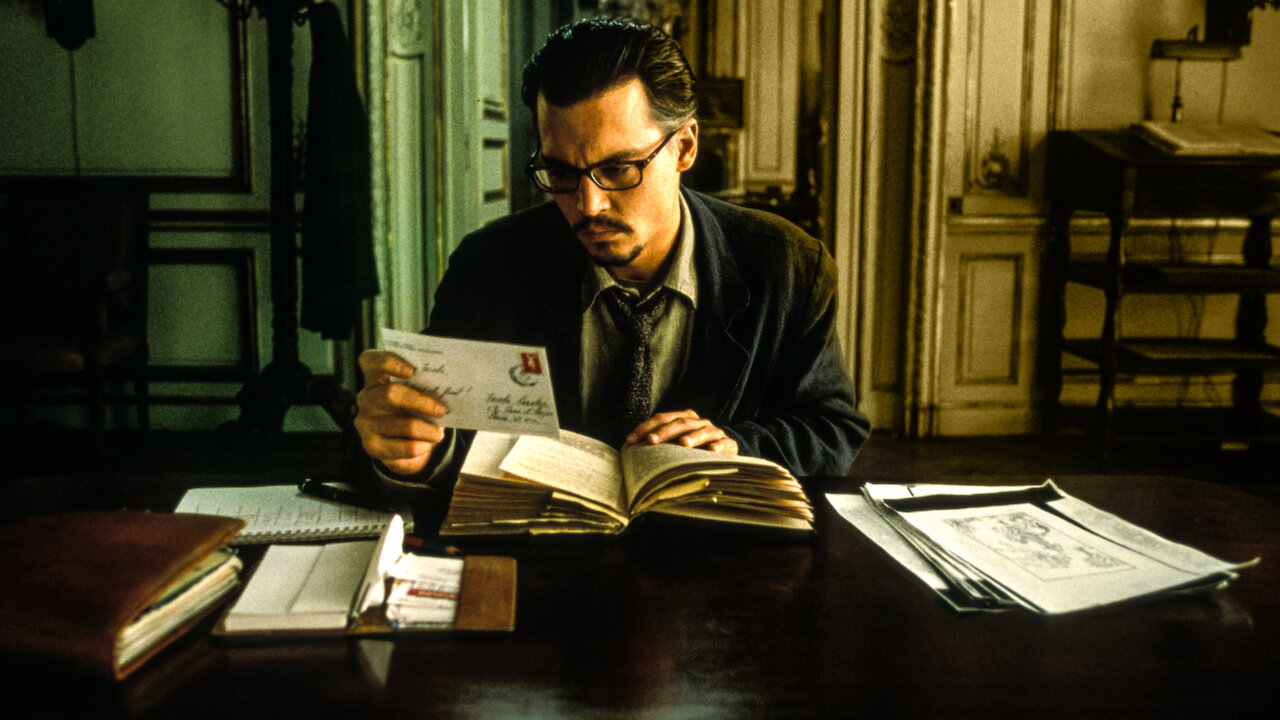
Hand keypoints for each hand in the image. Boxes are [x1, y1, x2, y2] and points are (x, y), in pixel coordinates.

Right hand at [353, 349, 446, 475]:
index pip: (371, 361)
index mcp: (374, 377)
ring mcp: (365, 422)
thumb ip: (423, 387)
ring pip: (402, 425)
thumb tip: (445, 391)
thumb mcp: (415, 394)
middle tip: (441, 410)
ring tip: (439, 433)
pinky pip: (403, 447)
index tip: (412, 371)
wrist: (402, 443)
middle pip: (390, 394)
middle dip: (421, 402)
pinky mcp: (372, 445)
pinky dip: (420, 447)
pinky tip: (426, 445)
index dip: (389, 363)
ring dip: (427, 430)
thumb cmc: (412, 409)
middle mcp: (366, 398)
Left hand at [623, 409, 738, 453]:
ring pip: (703, 431)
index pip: (662, 418)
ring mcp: (714, 432)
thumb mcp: (675, 446)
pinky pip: (724, 444)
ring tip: (683, 444)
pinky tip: (712, 450)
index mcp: (684, 419)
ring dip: (692, 437)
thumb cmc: (692, 451)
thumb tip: (628, 450)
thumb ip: (658, 445)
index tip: (630, 440)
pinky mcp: (729, 444)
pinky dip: (719, 446)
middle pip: (680, 423)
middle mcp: (699, 422)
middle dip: (664, 432)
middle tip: (651, 441)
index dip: (645, 427)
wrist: (724, 453)